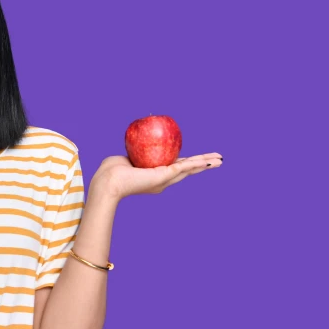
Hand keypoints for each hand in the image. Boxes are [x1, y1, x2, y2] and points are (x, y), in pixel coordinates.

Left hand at [90, 153, 222, 200]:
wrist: (109, 181)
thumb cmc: (112, 170)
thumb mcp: (126, 159)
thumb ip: (133, 155)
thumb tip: (133, 147)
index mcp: (155, 176)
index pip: (175, 167)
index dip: (188, 163)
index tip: (198, 159)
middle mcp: (162, 180)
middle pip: (188, 170)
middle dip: (204, 165)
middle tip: (219, 160)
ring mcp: (164, 179)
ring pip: (190, 169)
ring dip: (206, 164)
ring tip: (220, 160)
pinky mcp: (163, 176)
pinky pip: (184, 167)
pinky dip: (197, 164)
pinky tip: (208, 162)